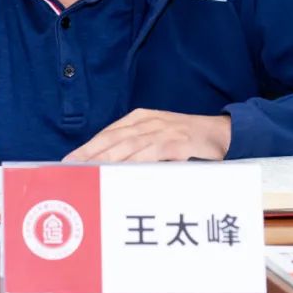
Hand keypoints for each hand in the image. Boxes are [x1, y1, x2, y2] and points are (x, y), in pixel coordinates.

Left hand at [63, 109, 231, 162]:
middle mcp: (148, 122)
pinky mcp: (177, 143)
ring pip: (128, 146)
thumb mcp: (159, 136)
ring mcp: (163, 131)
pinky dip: (135, 163)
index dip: (87, 147)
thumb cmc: (188, 140)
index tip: (68, 161)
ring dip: (106, 161)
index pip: (107, 134)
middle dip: (89, 155)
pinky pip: (151, 153)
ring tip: (88, 174)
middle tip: (70, 170)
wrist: (224, 133)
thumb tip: (109, 167)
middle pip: (112, 139)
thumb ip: (137, 147)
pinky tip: (122, 173)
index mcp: (141, 118)